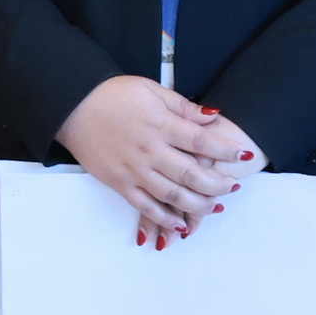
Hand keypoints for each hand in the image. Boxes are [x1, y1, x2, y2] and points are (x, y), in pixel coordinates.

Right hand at [54, 76, 249, 243]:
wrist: (73, 106)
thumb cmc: (113, 95)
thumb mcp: (151, 89)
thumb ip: (183, 106)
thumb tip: (213, 116)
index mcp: (160, 124)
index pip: (201, 141)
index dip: (225, 151)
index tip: (242, 155)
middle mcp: (150, 150)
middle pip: (191, 174)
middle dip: (217, 184)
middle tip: (232, 186)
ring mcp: (134, 170)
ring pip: (172, 195)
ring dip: (198, 205)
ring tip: (214, 207)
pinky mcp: (119, 183)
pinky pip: (146, 207)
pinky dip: (165, 219)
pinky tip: (181, 225)